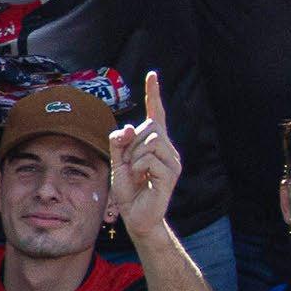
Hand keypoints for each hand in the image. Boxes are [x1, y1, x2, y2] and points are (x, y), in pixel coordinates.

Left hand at [109, 68, 181, 237]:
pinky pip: (149, 158)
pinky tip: (142, 179)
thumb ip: (119, 141)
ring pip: (149, 140)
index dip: (154, 93)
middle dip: (131, 144)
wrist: (137, 215)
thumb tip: (128, 127)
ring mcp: (172, 160)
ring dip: (134, 156)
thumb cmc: (129, 188)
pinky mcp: (171, 173)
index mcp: (156, 142)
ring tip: (137, 173)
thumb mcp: (117, 161)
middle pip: (148, 126)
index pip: (156, 113)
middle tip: (131, 165)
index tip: (152, 75)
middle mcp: (168, 148)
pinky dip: (138, 167)